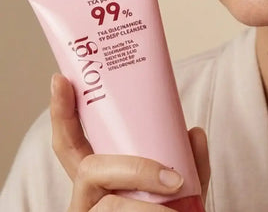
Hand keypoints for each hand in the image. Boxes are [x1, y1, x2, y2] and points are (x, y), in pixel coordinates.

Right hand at [50, 73, 210, 210]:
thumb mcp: (186, 184)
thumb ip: (192, 159)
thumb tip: (194, 132)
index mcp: (101, 176)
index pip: (73, 142)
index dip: (63, 113)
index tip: (61, 81)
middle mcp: (87, 196)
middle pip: (88, 169)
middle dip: (132, 169)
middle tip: (175, 180)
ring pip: (108, 205)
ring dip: (149, 208)